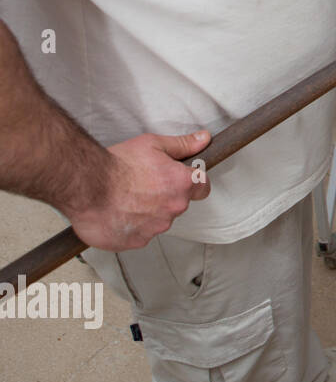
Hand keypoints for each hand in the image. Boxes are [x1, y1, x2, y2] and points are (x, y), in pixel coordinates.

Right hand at [66, 131, 211, 251]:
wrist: (86, 185)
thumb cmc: (116, 165)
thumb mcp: (152, 144)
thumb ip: (182, 145)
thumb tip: (202, 139)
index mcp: (181, 185)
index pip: (202, 188)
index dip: (192, 183)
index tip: (181, 180)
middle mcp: (173, 209)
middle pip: (177, 204)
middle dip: (165, 196)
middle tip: (142, 185)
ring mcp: (155, 228)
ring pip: (158, 221)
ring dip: (147, 212)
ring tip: (124, 199)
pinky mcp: (136, 241)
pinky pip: (139, 235)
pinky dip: (130, 226)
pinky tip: (116, 213)